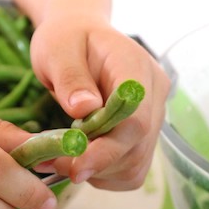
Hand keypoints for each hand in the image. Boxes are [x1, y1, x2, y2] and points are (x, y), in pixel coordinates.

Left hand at [29, 13, 170, 189]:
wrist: (78, 34)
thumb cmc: (66, 38)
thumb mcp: (57, 49)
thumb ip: (70, 77)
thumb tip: (84, 109)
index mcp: (135, 67)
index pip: (135, 118)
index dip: (108, 148)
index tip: (75, 164)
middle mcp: (154, 94)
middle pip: (136, 146)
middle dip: (96, 163)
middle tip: (54, 164)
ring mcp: (152, 115)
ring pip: (135, 163)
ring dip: (99, 172)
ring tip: (61, 161)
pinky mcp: (143, 133)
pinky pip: (131, 168)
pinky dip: (105, 173)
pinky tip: (81, 159)